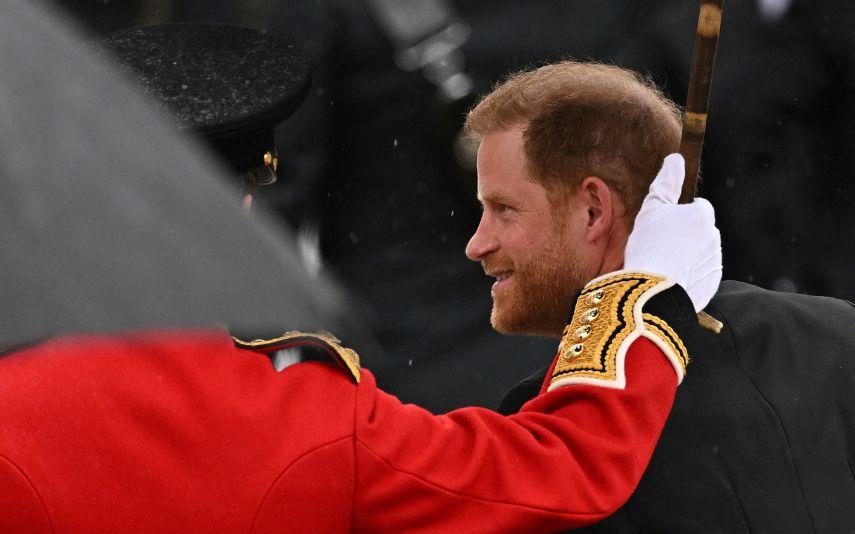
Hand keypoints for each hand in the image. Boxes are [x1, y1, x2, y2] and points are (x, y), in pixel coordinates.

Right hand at [624, 153, 721, 311]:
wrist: (654, 290)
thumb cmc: (650, 245)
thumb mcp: (651, 209)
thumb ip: (666, 183)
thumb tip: (676, 159)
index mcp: (702, 215)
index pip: (698, 206)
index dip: (679, 214)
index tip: (663, 225)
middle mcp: (714, 236)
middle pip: (700, 230)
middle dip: (685, 235)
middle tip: (659, 245)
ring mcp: (714, 261)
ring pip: (700, 252)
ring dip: (686, 255)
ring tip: (661, 264)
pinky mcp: (711, 283)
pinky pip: (700, 274)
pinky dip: (687, 274)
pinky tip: (668, 279)